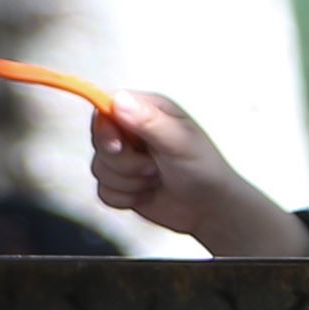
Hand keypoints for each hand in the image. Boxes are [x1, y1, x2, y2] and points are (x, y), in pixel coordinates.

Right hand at [90, 93, 302, 261]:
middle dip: (124, 161)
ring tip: (155, 179)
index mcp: (147, 111)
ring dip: (128, 182)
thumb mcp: (179, 141)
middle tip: (152, 166)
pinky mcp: (120, 183)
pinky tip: (147, 194)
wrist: (210, 209)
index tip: (117, 146)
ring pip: (98, 168)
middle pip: (99, 140)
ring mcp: (125, 158)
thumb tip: (117, 99)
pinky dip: (124, 198)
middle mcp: (132, 131)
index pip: (105, 106)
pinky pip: (102, 191)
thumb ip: (148, 121)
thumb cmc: (203, 169)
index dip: (104, 127)